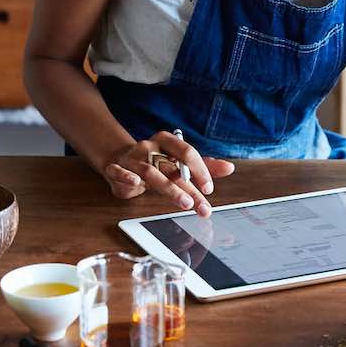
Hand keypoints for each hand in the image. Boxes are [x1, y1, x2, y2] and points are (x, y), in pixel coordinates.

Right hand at [101, 131, 235, 216]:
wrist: (120, 160)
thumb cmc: (155, 162)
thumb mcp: (178, 163)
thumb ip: (203, 166)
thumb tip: (229, 168)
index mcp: (167, 141)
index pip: (186, 152)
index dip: (199, 170)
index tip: (209, 189)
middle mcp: (149, 147)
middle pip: (171, 167)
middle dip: (189, 188)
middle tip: (202, 205)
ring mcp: (132, 158)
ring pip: (150, 172)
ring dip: (169, 189)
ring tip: (185, 203)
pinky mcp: (116, 169)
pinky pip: (119, 171)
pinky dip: (126, 176)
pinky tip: (135, 183)